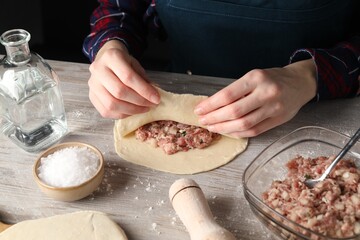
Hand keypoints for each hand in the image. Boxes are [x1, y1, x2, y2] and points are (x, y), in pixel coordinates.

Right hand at [88, 40, 159, 118]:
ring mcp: (92, 84)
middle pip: (119, 92)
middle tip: (151, 105)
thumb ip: (144, 79)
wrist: (106, 61)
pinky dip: (122, 114)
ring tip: (143, 109)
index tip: (156, 98)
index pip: (128, 77)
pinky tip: (132, 111)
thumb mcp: (135, 65)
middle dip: (139, 102)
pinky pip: (106, 111)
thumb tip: (153, 96)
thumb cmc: (123, 63)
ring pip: (112, 104)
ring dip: (131, 110)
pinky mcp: (91, 96)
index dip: (144, 90)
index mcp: (111, 57)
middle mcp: (98, 70)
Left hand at [194, 59, 316, 137]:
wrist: (301, 82)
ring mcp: (274, 108)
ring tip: (212, 127)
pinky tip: (228, 131)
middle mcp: (266, 92)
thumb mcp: (254, 76)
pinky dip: (238, 133)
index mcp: (256, 78)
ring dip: (224, 128)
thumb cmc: (272, 78)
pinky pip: (254, 131)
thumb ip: (237, 91)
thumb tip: (212, 106)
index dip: (211, 105)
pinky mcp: (278, 120)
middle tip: (203, 121)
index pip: (228, 95)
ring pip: (244, 124)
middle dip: (214, 118)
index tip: (199, 110)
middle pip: (234, 112)